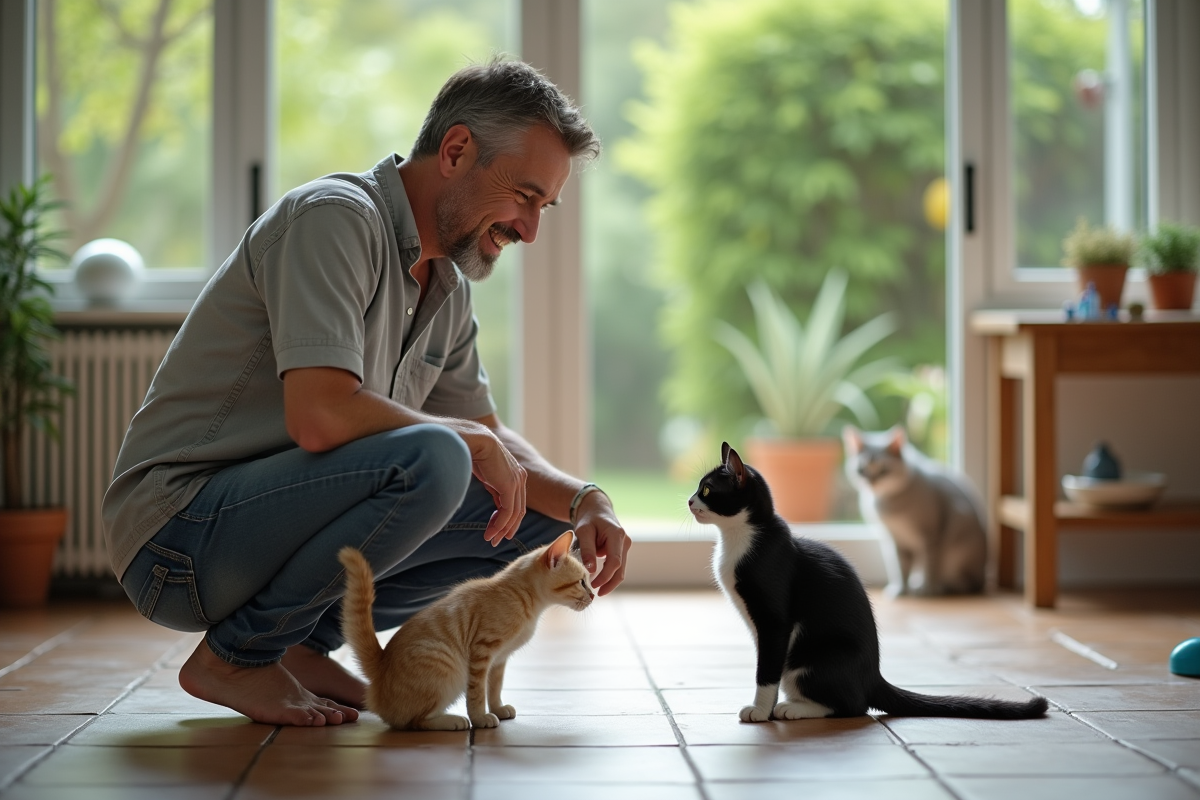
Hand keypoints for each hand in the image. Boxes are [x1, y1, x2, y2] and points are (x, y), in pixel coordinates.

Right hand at [454, 423, 526, 544]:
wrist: (471, 439)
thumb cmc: (473, 452)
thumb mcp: (485, 473)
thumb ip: (492, 486)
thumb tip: (490, 498)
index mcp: (515, 473)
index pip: (514, 502)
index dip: (506, 519)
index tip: (496, 531)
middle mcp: (519, 477)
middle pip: (517, 510)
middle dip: (506, 527)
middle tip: (495, 541)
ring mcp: (516, 481)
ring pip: (513, 513)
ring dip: (501, 529)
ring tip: (491, 540)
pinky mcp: (510, 485)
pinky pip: (508, 511)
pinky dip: (500, 524)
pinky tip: (491, 533)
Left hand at [572, 491, 630, 596]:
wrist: (596, 509)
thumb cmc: (588, 519)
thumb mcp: (583, 531)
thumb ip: (587, 550)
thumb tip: (591, 571)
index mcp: (617, 535)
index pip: (614, 561)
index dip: (605, 576)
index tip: (593, 586)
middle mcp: (625, 541)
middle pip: (620, 569)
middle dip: (609, 583)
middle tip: (596, 594)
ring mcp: (625, 546)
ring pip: (620, 569)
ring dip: (609, 580)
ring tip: (596, 590)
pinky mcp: (621, 550)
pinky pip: (617, 565)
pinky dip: (609, 574)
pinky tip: (598, 581)